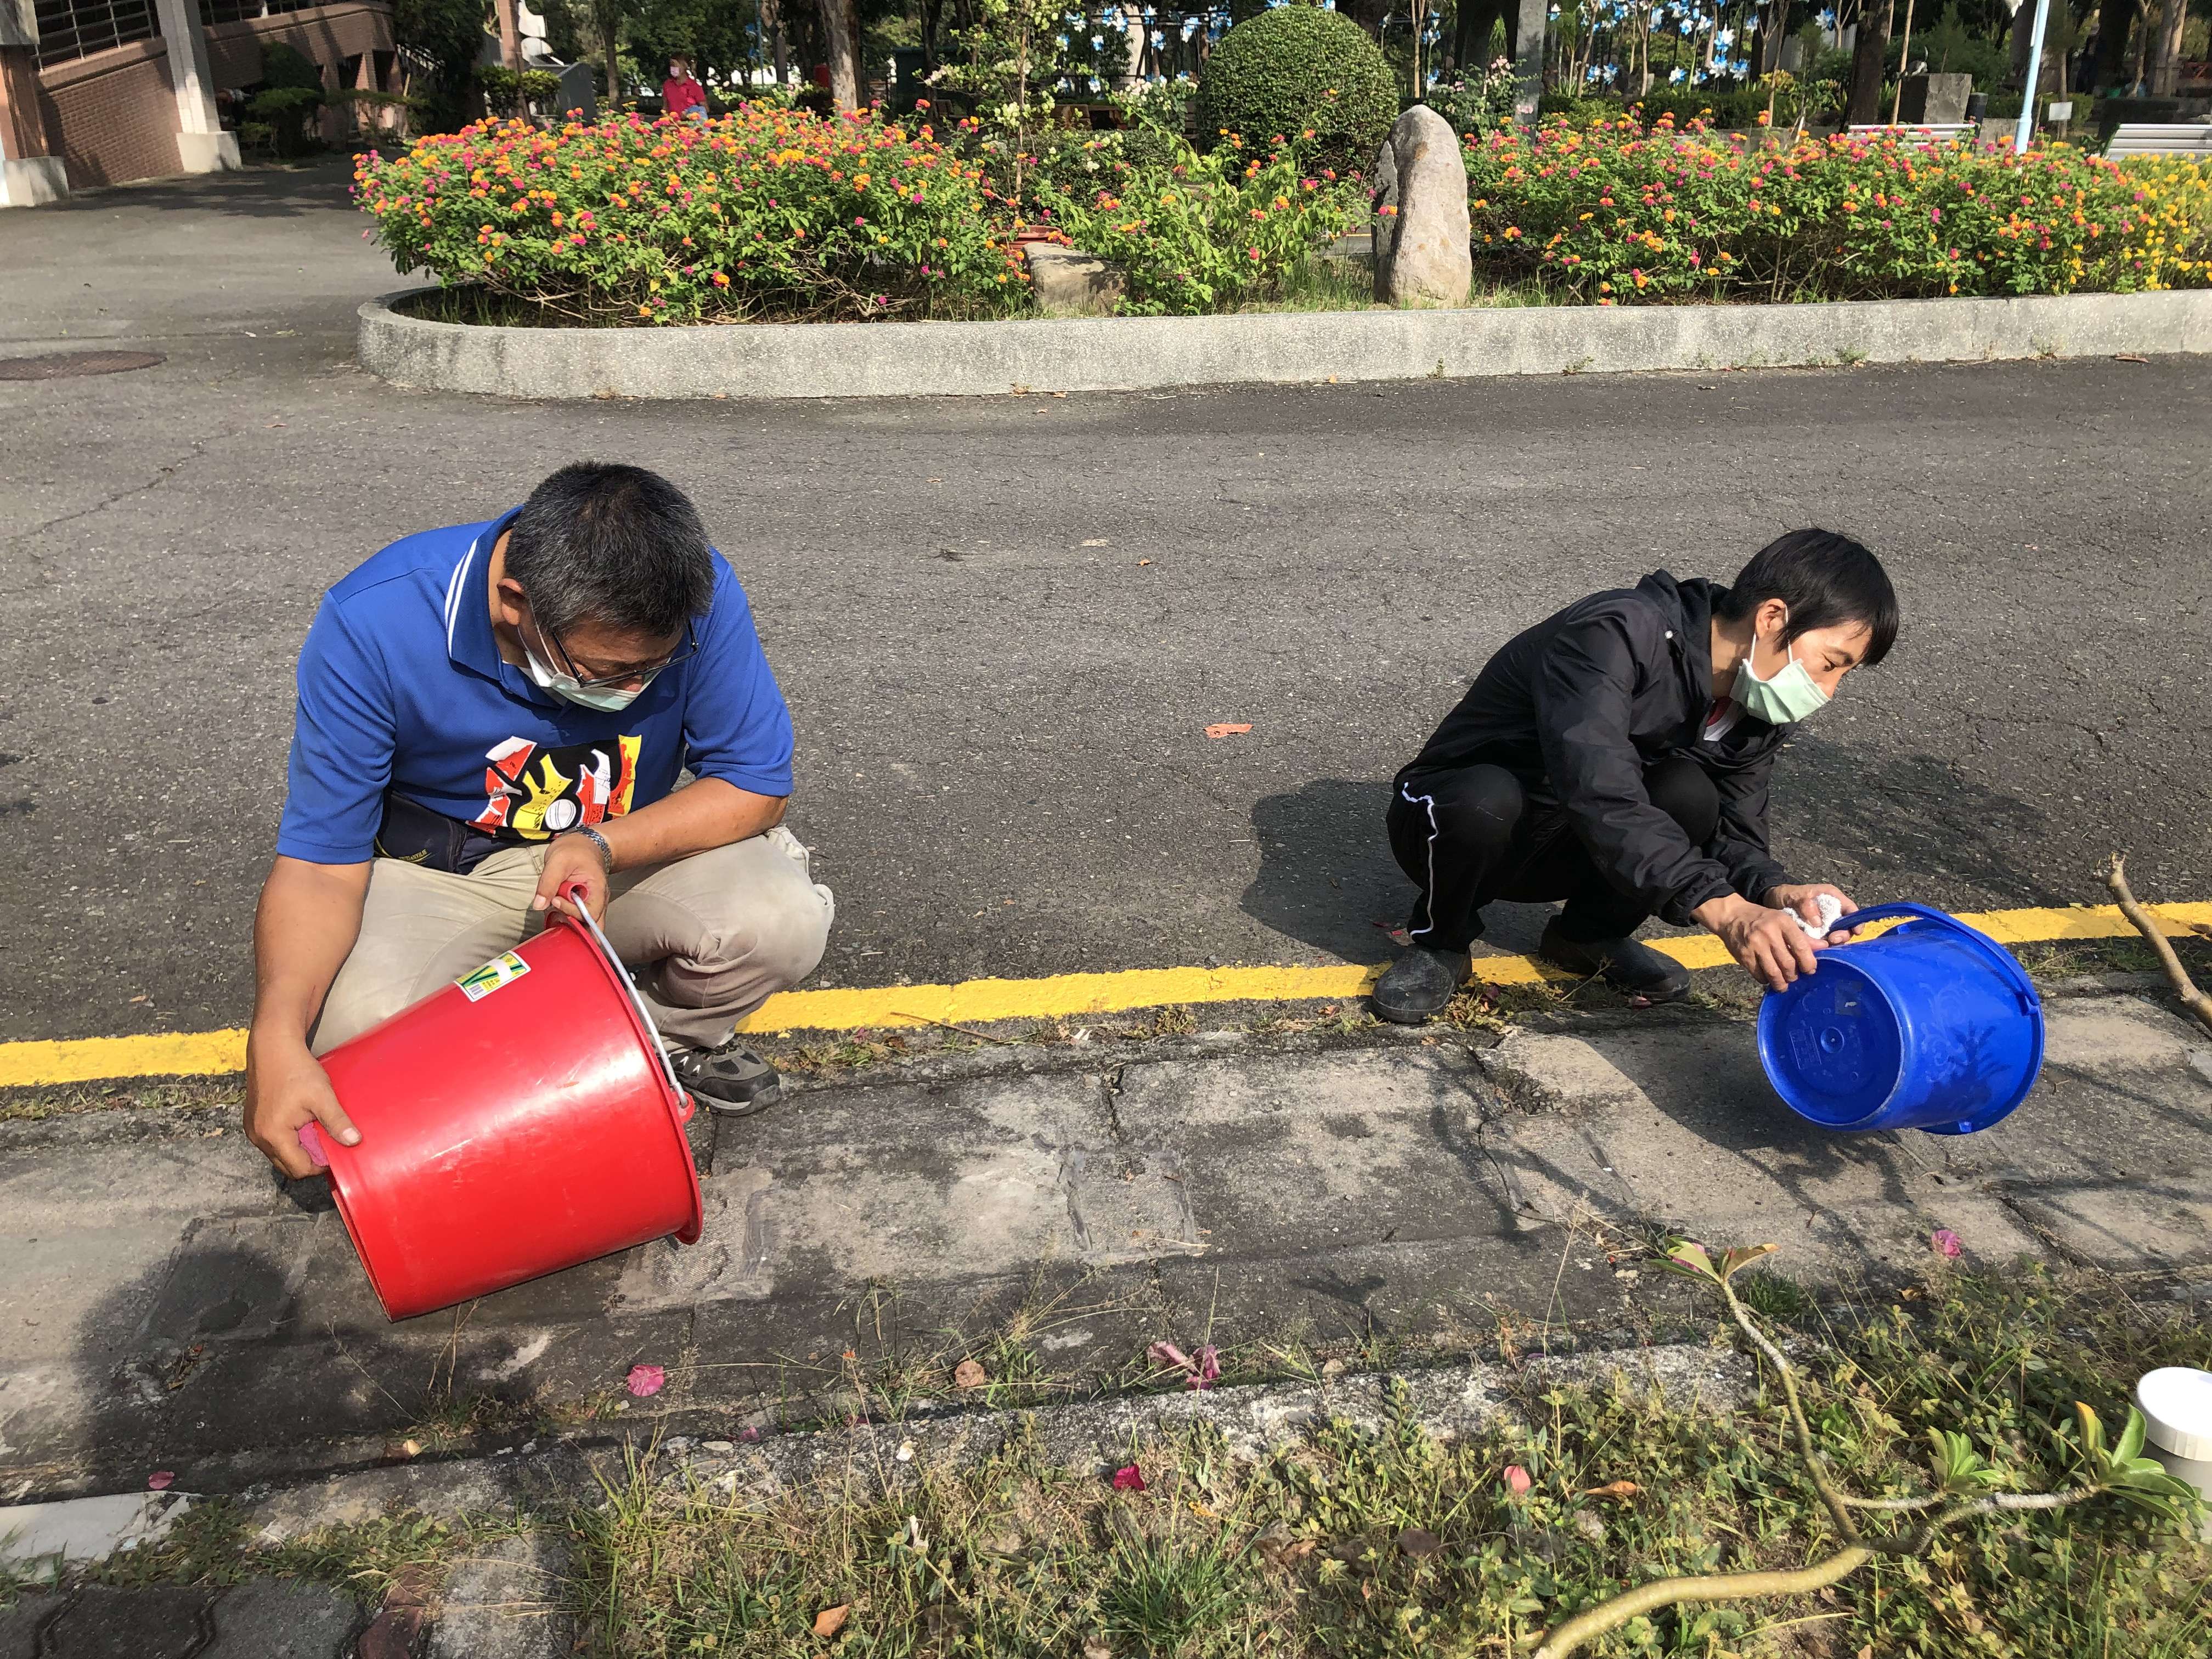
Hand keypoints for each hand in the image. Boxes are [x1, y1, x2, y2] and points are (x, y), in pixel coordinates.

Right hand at [243, 1029, 359, 1177]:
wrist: (272, 1046)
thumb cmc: (295, 1069)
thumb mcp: (322, 1096)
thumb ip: (337, 1121)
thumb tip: (354, 1142)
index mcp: (273, 1135)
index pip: (300, 1169)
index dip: (321, 1164)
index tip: (335, 1150)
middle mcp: (258, 1137)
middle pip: (288, 1166)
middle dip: (310, 1158)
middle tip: (327, 1139)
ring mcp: (253, 1130)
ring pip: (280, 1154)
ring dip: (299, 1148)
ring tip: (314, 1127)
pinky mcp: (252, 1121)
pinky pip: (272, 1141)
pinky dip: (288, 1138)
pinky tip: (302, 1122)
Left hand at [534, 832, 608, 920]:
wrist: (585, 844)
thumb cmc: (575, 849)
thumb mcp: (558, 861)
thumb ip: (548, 883)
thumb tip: (539, 905)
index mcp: (597, 889)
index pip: (589, 913)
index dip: (570, 911)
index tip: (554, 900)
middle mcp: (599, 900)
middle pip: (593, 927)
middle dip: (577, 930)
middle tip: (559, 923)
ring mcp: (593, 904)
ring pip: (586, 926)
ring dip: (571, 924)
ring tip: (556, 913)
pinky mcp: (584, 905)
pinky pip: (579, 919)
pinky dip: (569, 919)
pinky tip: (558, 912)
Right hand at [1694, 894, 1823, 992]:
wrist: (1732, 916)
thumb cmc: (1763, 919)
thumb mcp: (1784, 921)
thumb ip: (1803, 937)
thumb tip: (1824, 947)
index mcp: (1783, 923)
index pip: (1801, 947)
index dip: (1808, 963)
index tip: (1810, 970)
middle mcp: (1769, 933)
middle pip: (1788, 963)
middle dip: (1794, 975)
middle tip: (1795, 977)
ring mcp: (1755, 945)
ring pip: (1773, 973)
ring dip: (1781, 983)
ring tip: (1784, 984)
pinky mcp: (1744, 956)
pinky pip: (1759, 975)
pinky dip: (1766, 980)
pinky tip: (1768, 977)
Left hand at [1766, 881, 1858, 945]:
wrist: (1773, 902)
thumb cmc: (1787, 894)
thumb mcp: (1796, 895)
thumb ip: (1806, 904)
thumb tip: (1818, 923)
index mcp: (1832, 898)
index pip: (1851, 910)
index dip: (1856, 921)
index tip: (1855, 931)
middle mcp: (1832, 912)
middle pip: (1846, 927)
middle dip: (1842, 935)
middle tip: (1832, 940)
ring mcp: (1825, 924)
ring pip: (1836, 936)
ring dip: (1832, 943)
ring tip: (1824, 946)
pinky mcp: (1817, 934)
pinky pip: (1824, 942)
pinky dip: (1823, 947)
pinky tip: (1818, 952)